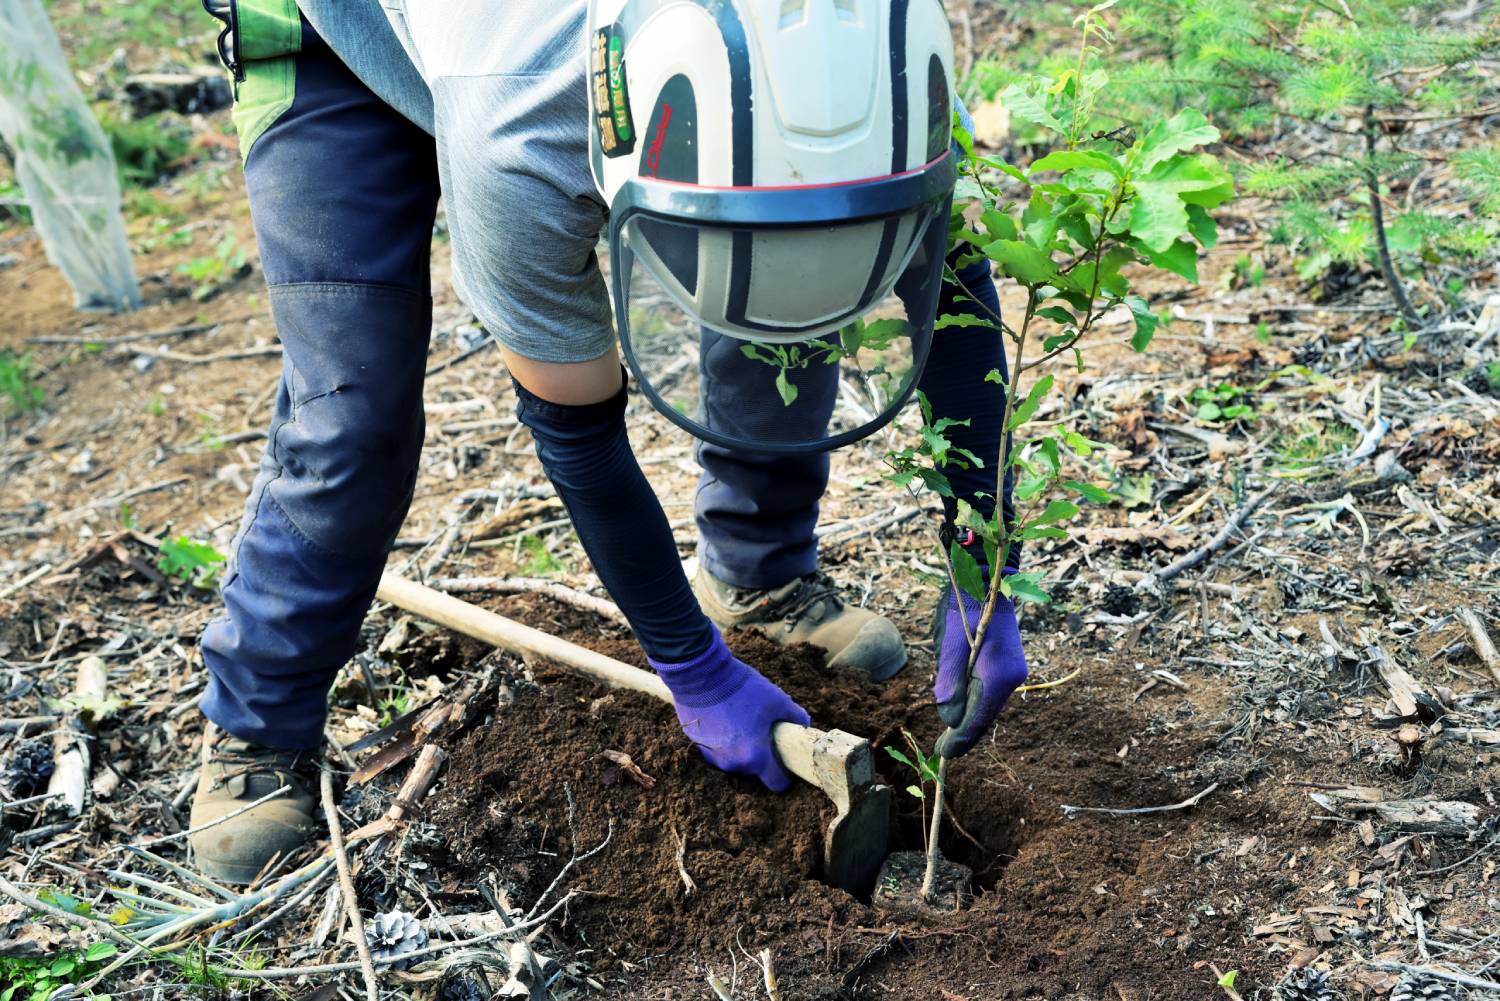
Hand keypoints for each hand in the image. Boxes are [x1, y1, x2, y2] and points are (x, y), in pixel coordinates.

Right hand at [651, 629, 810, 790]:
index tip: (784, 759)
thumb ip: (796, 717)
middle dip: (762, 756)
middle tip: (763, 732)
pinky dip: (724, 741)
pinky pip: (718, 751)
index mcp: (755, 756)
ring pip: (736, 761)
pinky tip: (724, 719)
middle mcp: (734, 763)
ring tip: (742, 723)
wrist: (701, 675)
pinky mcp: (698, 746)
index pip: (777, 783)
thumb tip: (804, 725)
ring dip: (741, 749)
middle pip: (755, 770)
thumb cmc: (742, 689)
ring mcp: (713, 756)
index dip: (784, 774)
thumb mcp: (778, 700)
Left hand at [933, 579, 1027, 757]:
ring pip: (989, 704)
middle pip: (985, 715)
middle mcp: (1012, 677)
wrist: (987, 581)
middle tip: (944, 751)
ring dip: (970, 718)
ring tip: (949, 736)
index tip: (945, 754)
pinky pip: (992, 693)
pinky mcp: (1011, 666)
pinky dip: (977, 703)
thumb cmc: (964, 610)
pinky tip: (963, 711)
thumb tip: (950, 719)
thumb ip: (949, 684)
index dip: (960, 739)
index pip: (978, 718)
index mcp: (998, 675)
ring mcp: (1015, 672)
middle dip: (964, 733)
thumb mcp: (949, 647)